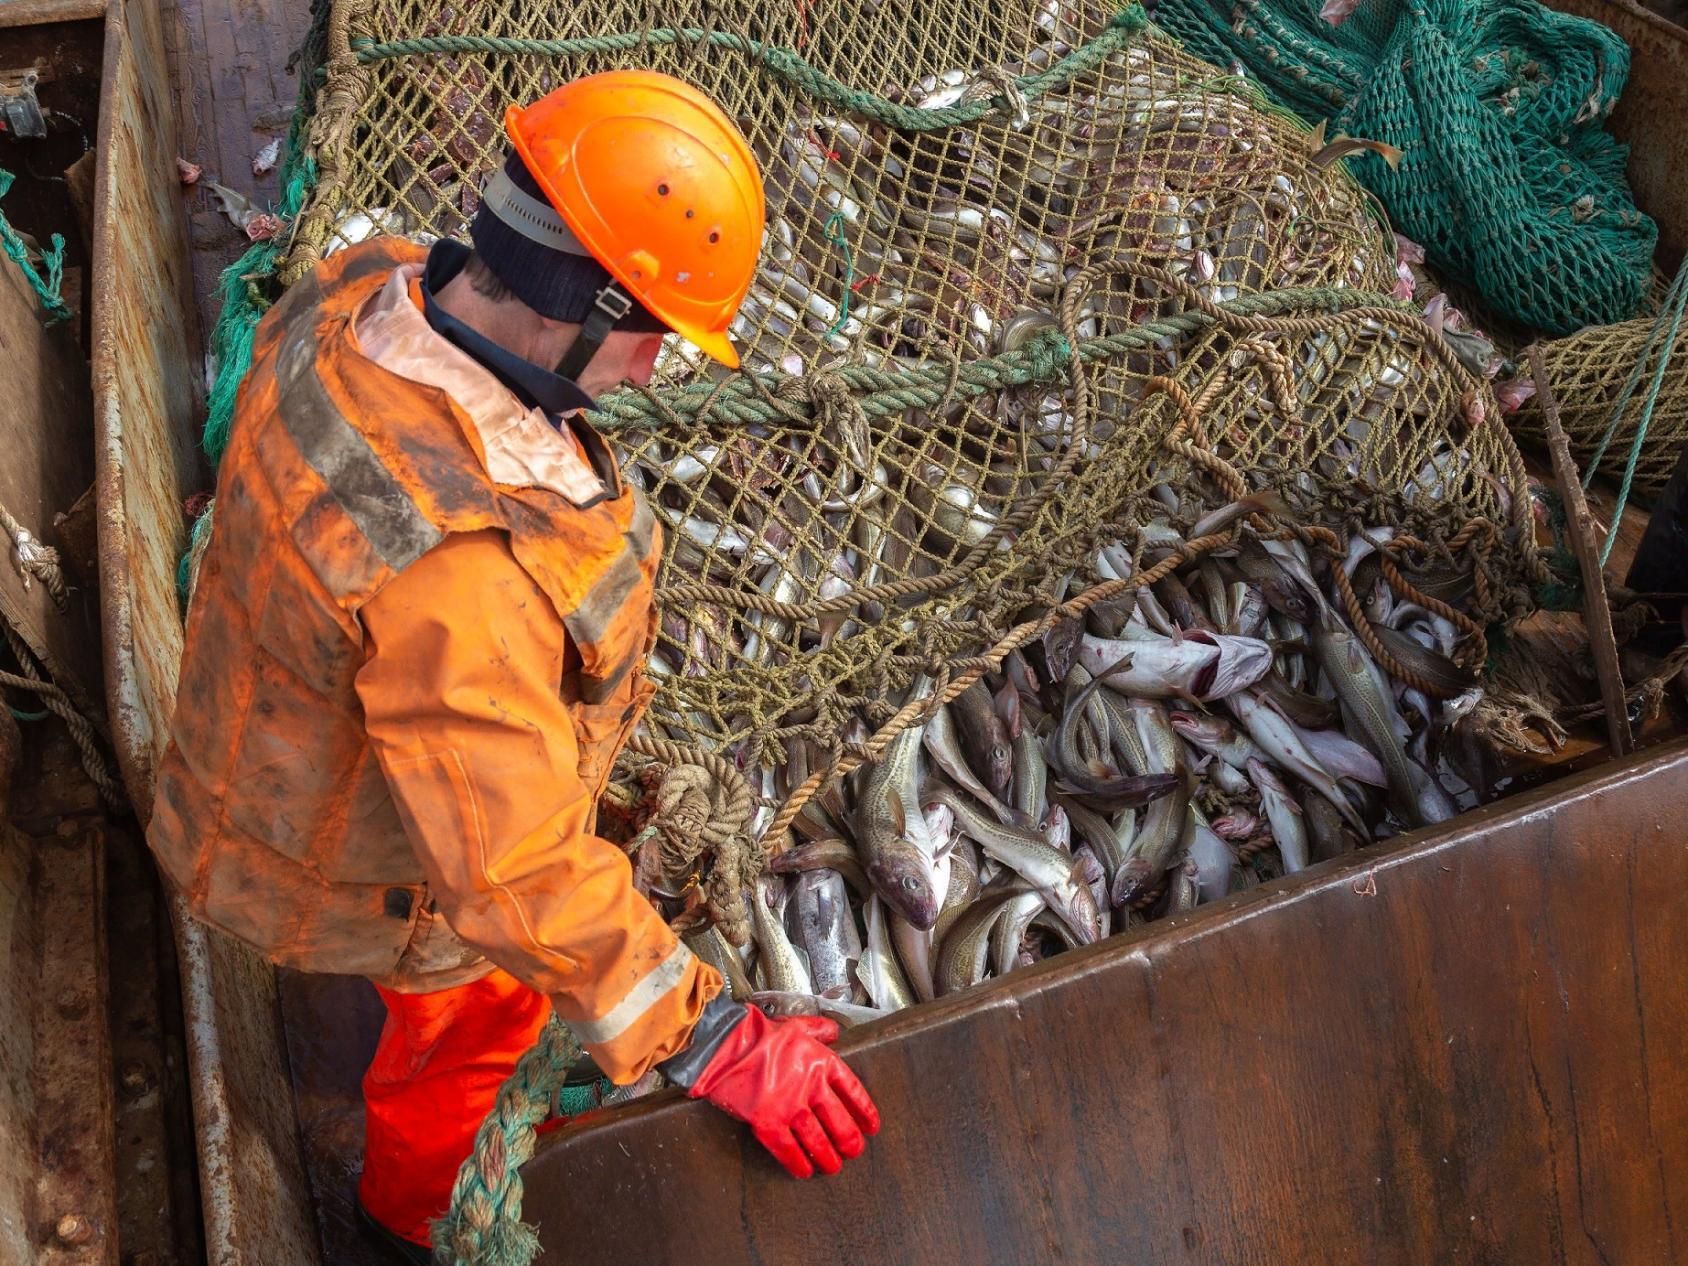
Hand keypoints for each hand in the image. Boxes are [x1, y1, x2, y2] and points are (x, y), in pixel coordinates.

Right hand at [688, 1005, 879, 1178]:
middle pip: (840, 1123)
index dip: (865, 1112)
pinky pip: (789, 1151)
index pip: (854, 1092)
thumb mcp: (795, 1024)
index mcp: (822, 1063)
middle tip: (854, 1151)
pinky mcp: (767, 1123)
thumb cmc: (758, 1034)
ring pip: (818, 1142)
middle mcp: (811, 1087)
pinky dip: (799, 1164)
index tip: (871, 1126)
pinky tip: (805, 1170)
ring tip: (833, 1167)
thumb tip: (833, 1031)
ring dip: (828, 1158)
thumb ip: (817, 1029)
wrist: (724, 1045)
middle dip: (850, 1142)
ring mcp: (790, 1107)